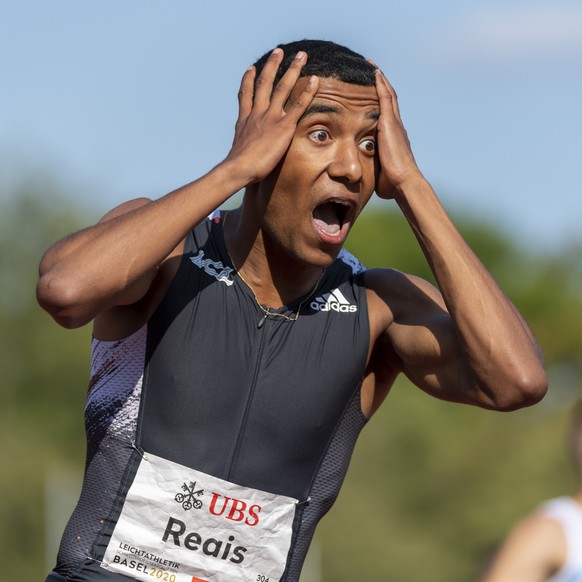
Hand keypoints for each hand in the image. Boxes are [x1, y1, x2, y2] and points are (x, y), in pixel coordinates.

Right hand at [225, 48, 319, 183]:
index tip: (251, 68)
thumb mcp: (238, 153)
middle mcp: (257, 114)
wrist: (239, 168)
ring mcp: (270, 118)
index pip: (245, 96)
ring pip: (282, 87)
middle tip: (278, 52)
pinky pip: (298, 105)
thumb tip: (242, 156)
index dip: (247, 80)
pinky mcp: (283, 127)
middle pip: (264, 84)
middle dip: (272, 66)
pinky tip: (315, 80)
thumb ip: (244, 148)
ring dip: (292, 69)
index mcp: (245, 120)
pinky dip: (307, 91)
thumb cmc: (237, 168)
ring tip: (301, 55)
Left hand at [373, 68, 421, 199]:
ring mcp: (395, 123)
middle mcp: (397, 126)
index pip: (387, 114)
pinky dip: (380, 83)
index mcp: (394, 137)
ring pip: (388, 94)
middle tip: (371, 69)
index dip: (381, 101)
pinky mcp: (390, 123)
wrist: (404, 182)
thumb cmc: (392, 184)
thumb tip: (361, 178)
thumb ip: (372, 169)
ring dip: (380, 79)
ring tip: (370, 64)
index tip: (372, 91)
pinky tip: (373, 71)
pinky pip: (385, 97)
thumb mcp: (379, 173)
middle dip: (380, 84)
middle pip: (389, 99)